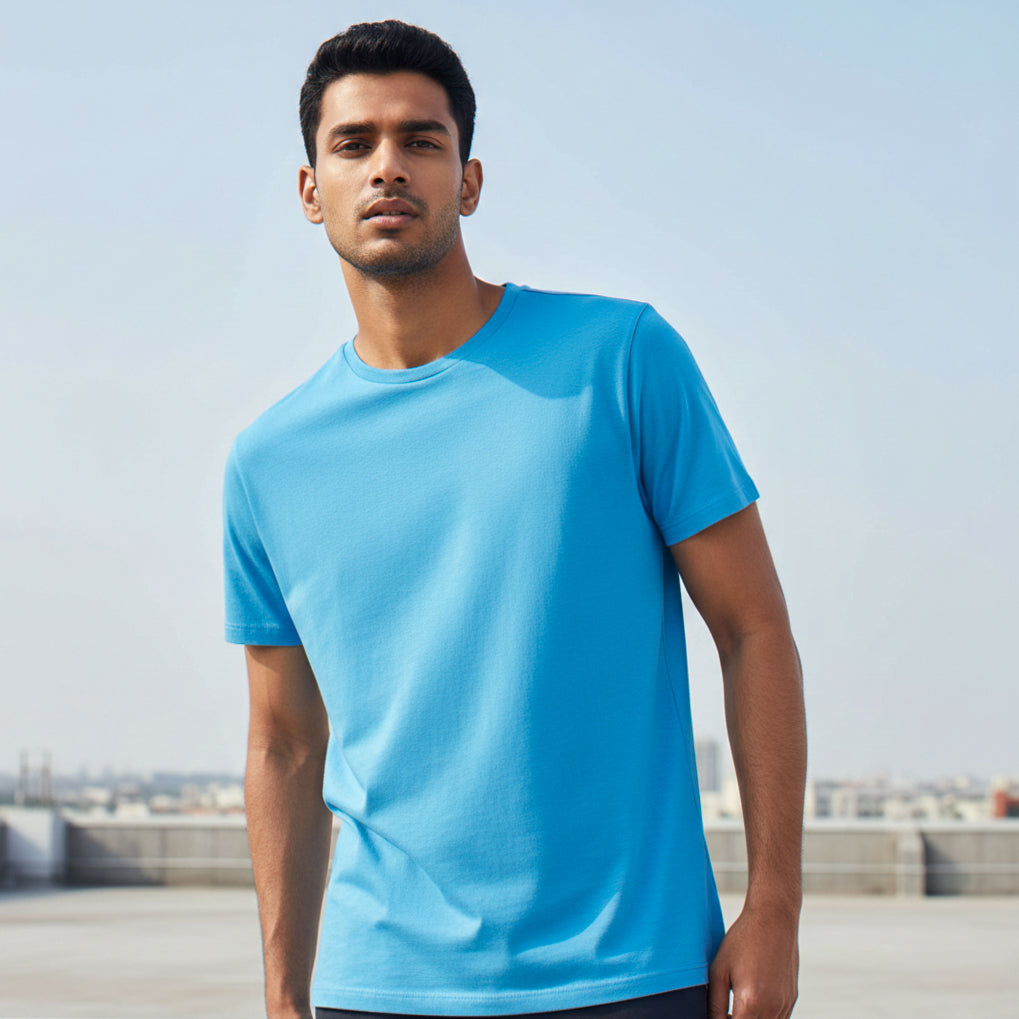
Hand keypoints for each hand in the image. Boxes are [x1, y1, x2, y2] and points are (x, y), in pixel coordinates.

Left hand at [707, 903, 798, 1017]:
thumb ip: (715, 1004)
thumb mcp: (719, 970)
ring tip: (734, 1010)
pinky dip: (764, 1018)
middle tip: (724, 1013)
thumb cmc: (742, 941)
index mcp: (750, 1003)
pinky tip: (750, 1002)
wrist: (774, 918)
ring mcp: (784, 1005)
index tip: (717, 1015)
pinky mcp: (791, 998)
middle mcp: (772, 1009)